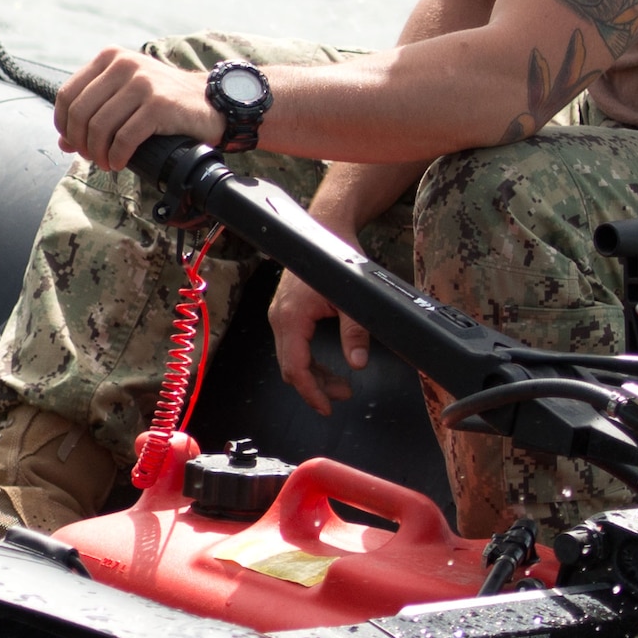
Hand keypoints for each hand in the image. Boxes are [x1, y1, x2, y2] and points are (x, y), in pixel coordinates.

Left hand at [53, 43, 222, 168]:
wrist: (209, 100)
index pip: (67, 94)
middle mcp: (124, 65)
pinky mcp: (159, 104)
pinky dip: (117, 156)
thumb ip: (94, 112)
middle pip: (80, 113)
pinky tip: (119, 163)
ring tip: (105, 163)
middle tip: (90, 158)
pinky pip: (124, 138)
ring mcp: (142, 83)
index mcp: (110, 58)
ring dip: (98, 153)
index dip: (63, 124)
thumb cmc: (163, 101)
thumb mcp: (125, 96)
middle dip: (80, 142)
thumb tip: (63, 142)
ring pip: (100, 126)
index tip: (73, 142)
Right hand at [272, 271, 365, 413]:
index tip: (327, 407)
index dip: (311, 392)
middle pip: (291, 368)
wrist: (326, 230)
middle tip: (343, 396)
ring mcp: (280, 315)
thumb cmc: (337, 259)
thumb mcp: (352, 300)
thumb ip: (355, 332)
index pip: (296, 368)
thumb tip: (358, 362)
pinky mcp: (286, 313)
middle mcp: (280, 318)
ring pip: (291, 359)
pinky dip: (308, 361)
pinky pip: (293, 346)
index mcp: (291, 318)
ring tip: (341, 386)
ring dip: (313, 375)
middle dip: (315, 387)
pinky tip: (327, 368)